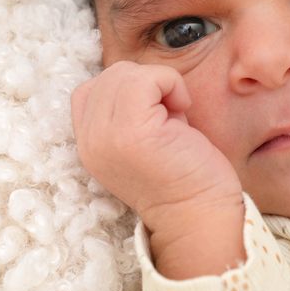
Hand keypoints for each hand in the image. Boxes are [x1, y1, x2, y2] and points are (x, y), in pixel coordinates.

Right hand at [71, 61, 242, 235]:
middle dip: (146, 85)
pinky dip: (170, 84)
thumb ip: (124, 112)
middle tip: (168, 118)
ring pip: (124, 73)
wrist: (200, 217)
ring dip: (159, 84)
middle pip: (109, 75)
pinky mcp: (132, 132)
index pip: (89, 90)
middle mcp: (89, 142)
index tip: (153, 117)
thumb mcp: (139, 141)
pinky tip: (182, 112)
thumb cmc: (184, 177)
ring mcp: (107, 136)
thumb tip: (141, 78)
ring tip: (174, 117)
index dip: (127, 91)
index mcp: (89, 146)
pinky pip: (146, 79)